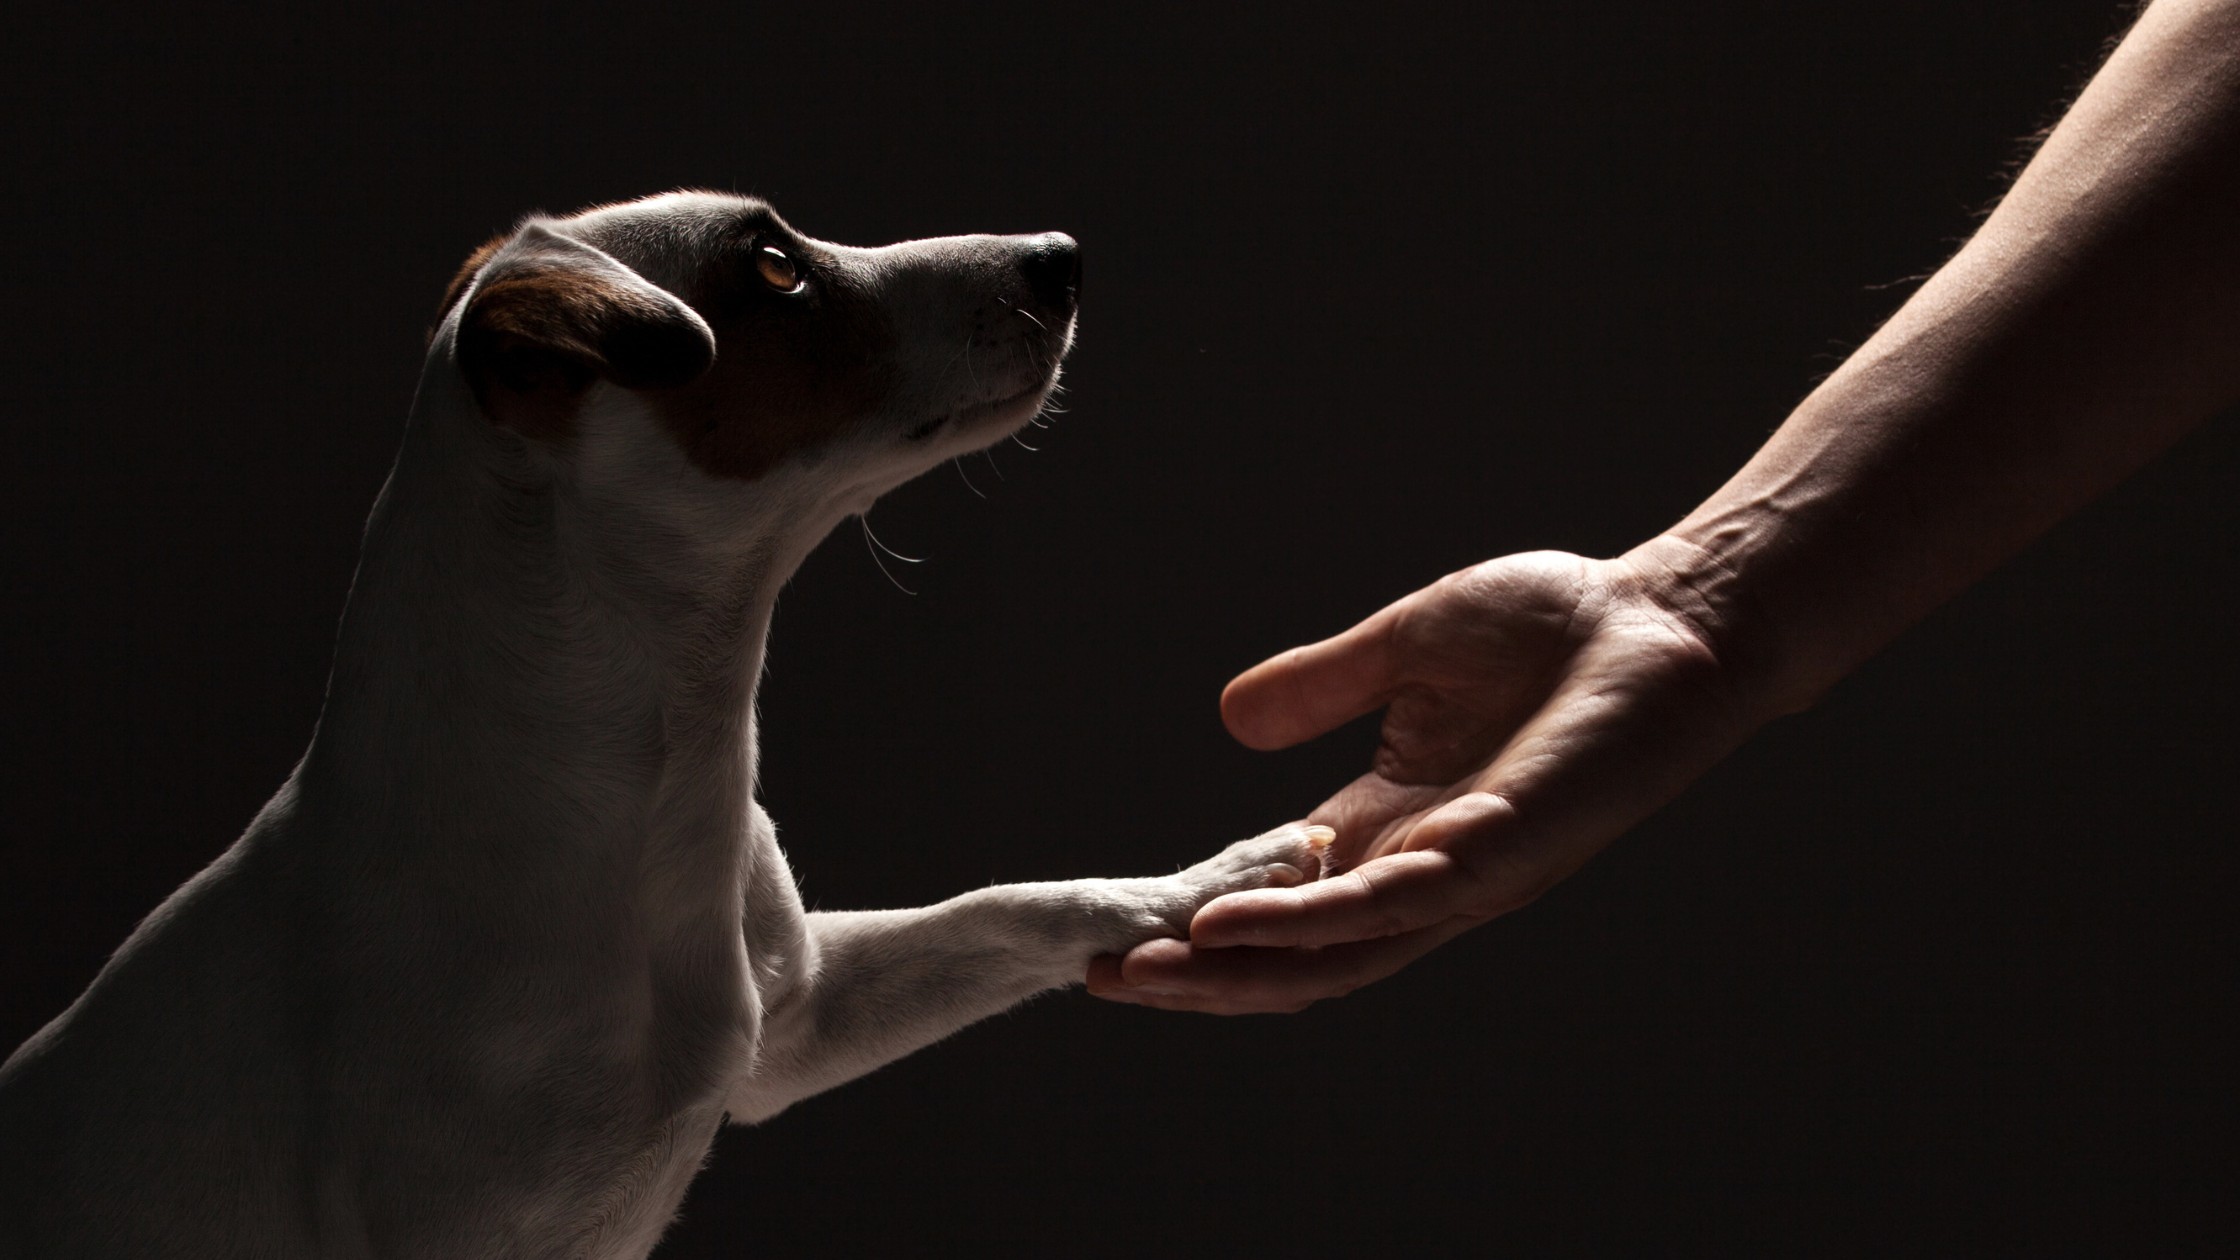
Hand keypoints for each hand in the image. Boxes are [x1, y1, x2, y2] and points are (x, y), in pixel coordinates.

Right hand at [1087, 541, 1769, 1012]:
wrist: (1669, 617)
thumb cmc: (1559, 628)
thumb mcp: (1404, 648)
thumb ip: (1323, 686)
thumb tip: (1232, 718)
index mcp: (1394, 822)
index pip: (1284, 895)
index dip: (1205, 915)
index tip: (1122, 923)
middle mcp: (1423, 868)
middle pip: (1296, 953)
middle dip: (1199, 973)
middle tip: (1104, 976)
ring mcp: (1463, 874)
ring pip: (1331, 954)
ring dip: (1232, 970)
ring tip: (1143, 971)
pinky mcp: (1502, 857)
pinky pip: (1388, 908)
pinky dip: (1306, 925)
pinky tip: (1234, 924)